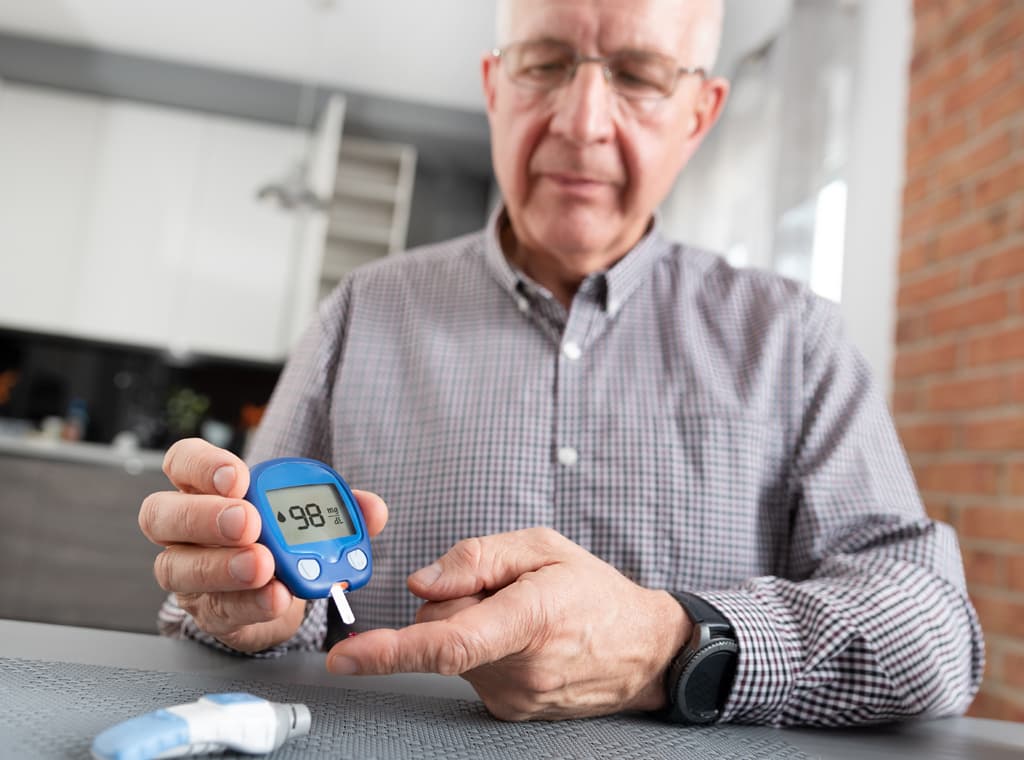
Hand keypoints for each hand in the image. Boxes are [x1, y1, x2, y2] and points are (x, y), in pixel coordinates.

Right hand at [139, 438, 387, 652]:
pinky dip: (251, 603)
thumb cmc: (281, 541)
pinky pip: (218, 609)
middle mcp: (183, 529)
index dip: (204, 466)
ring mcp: (187, 572)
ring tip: (264, 566)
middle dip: (206, 516)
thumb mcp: (310, 518)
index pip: (183, 462)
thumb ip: (340, 508)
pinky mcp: (206, 613)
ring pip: (179, 568)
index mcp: (206, 489)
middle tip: (249, 522)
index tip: (238, 477)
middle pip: (163, 515)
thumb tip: (373, 508)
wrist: (277, 595)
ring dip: (224, 567)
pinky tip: (277, 598)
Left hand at [326, 527, 688, 719]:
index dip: (390, 651)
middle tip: (502, 590)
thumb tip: (421, 583)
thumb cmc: (595, 593)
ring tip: (523, 618)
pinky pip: (468, 670)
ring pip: (452, 652)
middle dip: (452, 603)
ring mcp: (513, 696)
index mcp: (529, 619)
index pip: (448, 642)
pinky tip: (523, 641)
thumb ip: (478, 557)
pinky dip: (482, 649)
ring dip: (471, 628)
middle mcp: (518, 668)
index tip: (345, 658)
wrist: (642, 651)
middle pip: (440, 630)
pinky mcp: (508, 709)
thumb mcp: (545, 547)